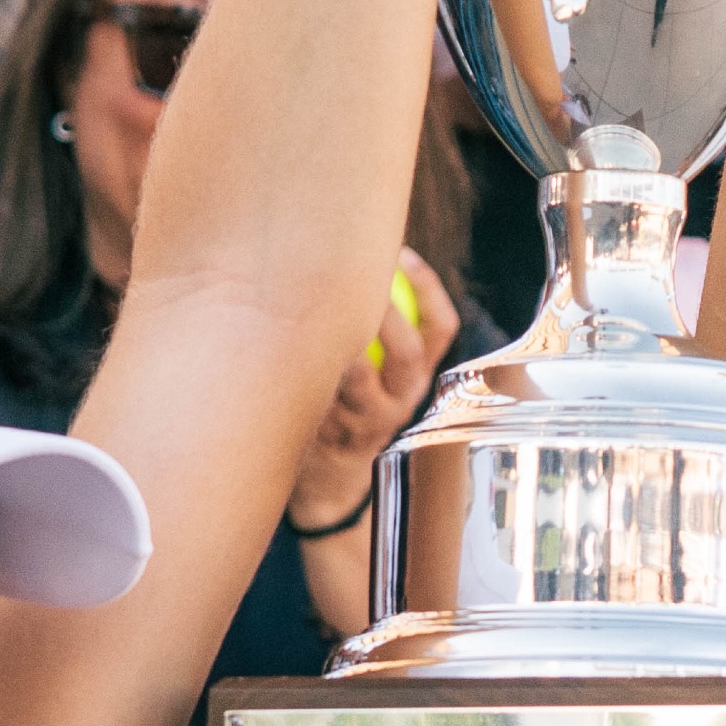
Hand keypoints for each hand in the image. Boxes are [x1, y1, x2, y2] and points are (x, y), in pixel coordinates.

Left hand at [289, 256, 458, 528]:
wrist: (328, 477)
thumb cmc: (345, 403)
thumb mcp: (375, 371)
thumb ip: (374, 323)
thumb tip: (354, 247)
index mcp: (417, 376)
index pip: (441, 329)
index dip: (428, 289)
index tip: (404, 253)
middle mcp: (402, 400)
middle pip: (408, 352)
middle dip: (388, 311)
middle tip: (361, 277)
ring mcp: (368, 420)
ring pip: (361, 375)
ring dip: (343, 341)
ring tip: (314, 304)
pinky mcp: (332, 432)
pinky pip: (320, 393)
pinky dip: (306, 367)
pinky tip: (284, 338)